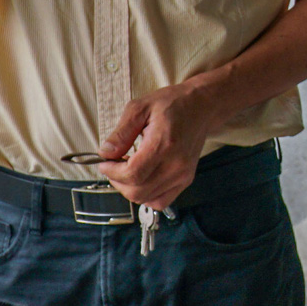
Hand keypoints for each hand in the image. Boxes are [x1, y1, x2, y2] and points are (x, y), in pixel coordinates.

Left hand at [95, 81, 222, 209]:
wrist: (201, 106)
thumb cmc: (173, 104)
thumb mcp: (140, 108)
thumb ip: (121, 133)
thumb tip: (106, 153)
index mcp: (164, 144)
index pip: (132, 174)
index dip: (112, 172)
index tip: (105, 163)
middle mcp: (177, 164)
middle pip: (138, 192)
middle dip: (117, 182)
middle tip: (113, 166)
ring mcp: (183, 174)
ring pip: (147, 199)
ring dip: (130, 189)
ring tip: (127, 171)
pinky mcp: (186, 180)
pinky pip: (160, 201)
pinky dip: (146, 196)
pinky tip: (141, 180)